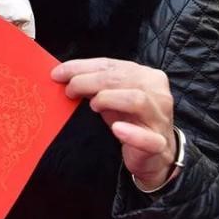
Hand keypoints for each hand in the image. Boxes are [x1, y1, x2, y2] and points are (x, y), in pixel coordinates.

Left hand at [51, 58, 177, 190]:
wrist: (155, 153)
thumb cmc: (130, 119)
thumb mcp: (112, 97)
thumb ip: (95, 84)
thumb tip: (66, 75)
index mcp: (146, 75)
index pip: (111, 65)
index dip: (82, 67)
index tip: (58, 73)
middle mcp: (158, 93)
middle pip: (122, 79)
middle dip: (89, 81)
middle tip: (69, 90)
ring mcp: (160, 118)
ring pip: (137, 99)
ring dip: (109, 99)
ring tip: (93, 106)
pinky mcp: (159, 143)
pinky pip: (147, 138)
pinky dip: (131, 133)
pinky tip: (117, 129)